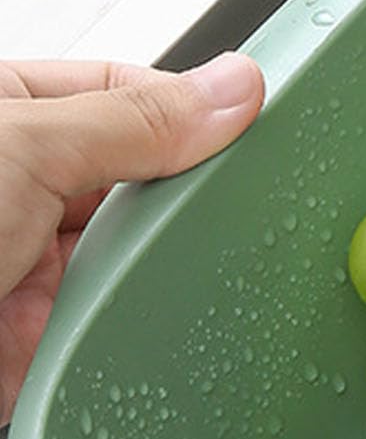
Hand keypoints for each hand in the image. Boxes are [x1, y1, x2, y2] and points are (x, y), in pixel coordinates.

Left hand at [0, 54, 262, 422]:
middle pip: (134, 189)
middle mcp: (9, 192)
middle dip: (179, 208)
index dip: (194, 112)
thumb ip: (131, 122)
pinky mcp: (24, 350)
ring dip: (154, 283)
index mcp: (1, 116)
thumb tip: (232, 88)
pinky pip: (102, 345)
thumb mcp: (17, 148)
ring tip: (203, 285)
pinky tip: (161, 342)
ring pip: (125, 270)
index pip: (125, 96)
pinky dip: (129, 349)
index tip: (267, 132)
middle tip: (246, 218)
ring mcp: (17, 272)